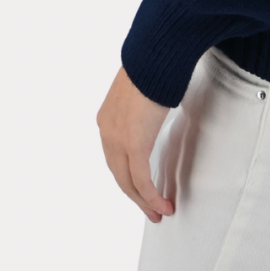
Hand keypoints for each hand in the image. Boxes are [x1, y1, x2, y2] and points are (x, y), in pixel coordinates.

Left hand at [97, 64, 175, 222]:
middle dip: (135, 196)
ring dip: (144, 201)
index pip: (114, 157)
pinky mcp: (134, 145)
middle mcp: (107, 132)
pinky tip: (162, 205)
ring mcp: (118, 140)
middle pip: (118, 175)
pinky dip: (151, 196)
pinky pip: (141, 180)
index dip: (128, 176)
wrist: (152, 57)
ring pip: (127, 183)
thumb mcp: (142, 91)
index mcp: (106, 120)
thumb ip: (142, 106)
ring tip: (159, 213)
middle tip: (152, 210)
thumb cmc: (152, 66)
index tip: (142, 188)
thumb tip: (154, 106)